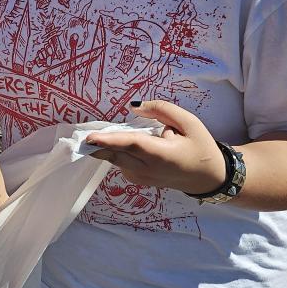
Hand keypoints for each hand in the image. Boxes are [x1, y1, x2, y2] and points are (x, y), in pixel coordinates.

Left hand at [85, 100, 226, 195]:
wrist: (208, 177)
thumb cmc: (200, 146)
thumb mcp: (189, 122)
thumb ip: (161, 110)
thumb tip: (134, 106)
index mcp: (162, 154)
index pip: (132, 145)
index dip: (110, 141)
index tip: (90, 138)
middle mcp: (149, 169)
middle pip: (116, 155)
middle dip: (97, 146)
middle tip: (78, 136)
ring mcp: (142, 178)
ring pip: (116, 160)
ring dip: (106, 148)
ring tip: (97, 137)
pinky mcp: (139, 181)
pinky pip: (121, 164)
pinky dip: (117, 153)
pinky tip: (122, 144)